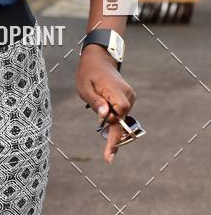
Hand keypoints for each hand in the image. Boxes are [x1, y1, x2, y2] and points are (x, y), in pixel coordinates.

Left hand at [76, 45, 136, 162]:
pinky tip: (103, 104)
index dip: (114, 137)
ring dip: (109, 119)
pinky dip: (113, 115)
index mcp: (115, 93)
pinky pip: (121, 112)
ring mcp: (130, 96)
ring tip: (96, 100)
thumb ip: (95, 102)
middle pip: (121, 122)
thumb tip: (105, 116)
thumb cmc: (89, 72)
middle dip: (111, 132)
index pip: (119, 119)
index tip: (109, 155)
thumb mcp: (85, 88)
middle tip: (105, 147)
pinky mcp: (128, 97)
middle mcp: (127, 96)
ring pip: (121, 118)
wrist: (99, 58)